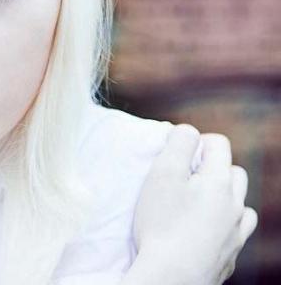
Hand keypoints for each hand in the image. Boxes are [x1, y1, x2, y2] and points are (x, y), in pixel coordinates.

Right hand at [132, 125, 257, 284]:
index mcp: (219, 181)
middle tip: (183, 178)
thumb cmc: (162, 223)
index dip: (195, 141)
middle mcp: (236, 205)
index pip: (218, 143)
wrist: (172, 277)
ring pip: (240, 204)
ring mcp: (236, 233)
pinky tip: (203, 231)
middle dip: (211, 168)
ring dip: (223, 198)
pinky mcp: (229, 256)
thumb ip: (178, 144)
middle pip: (234, 172)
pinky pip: (235, 233)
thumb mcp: (163, 173)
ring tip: (195, 205)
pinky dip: (223, 225)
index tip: (175, 154)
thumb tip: (188, 131)